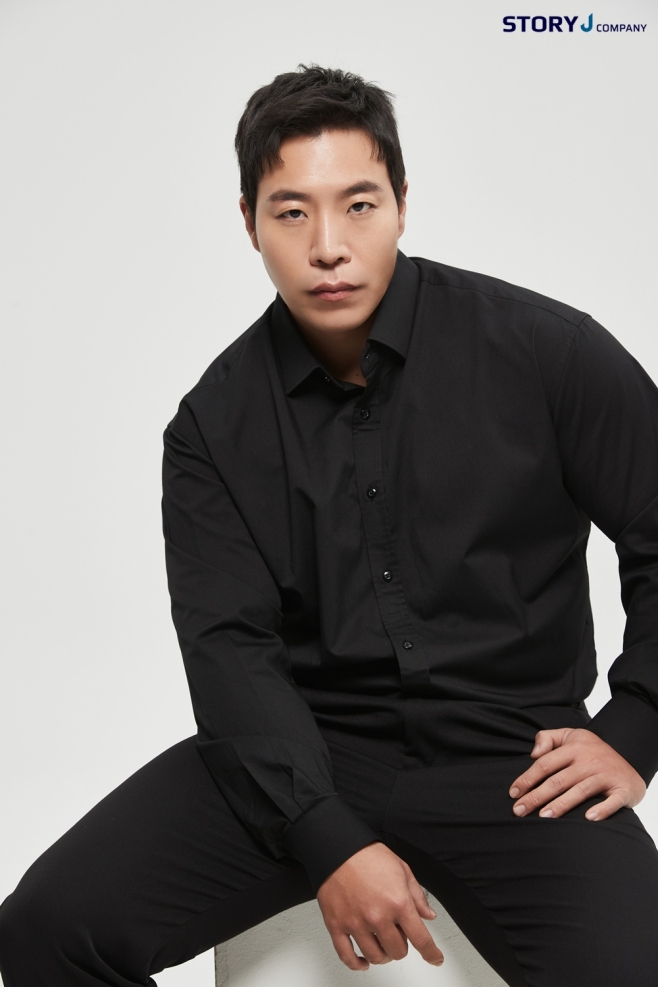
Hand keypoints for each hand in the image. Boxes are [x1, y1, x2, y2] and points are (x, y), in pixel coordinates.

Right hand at [316, 841, 443, 970]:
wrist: (338, 847)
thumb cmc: (368, 855)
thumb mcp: (402, 869)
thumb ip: (417, 896)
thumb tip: (428, 915)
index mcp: (398, 902)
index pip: (421, 939)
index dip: (431, 953)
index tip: (435, 958)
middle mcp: (378, 917)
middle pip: (397, 951)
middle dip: (402, 946)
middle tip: (398, 934)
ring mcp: (356, 923)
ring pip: (375, 956)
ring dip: (383, 954)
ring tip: (382, 943)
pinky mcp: (336, 925)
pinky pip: (347, 956)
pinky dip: (357, 964)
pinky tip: (363, 961)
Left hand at [508, 727, 645, 820]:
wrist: (631, 756)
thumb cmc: (592, 750)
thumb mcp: (570, 735)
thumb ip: (547, 738)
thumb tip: (533, 754)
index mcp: (574, 748)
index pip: (545, 764)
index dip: (527, 778)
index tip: (513, 793)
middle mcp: (588, 761)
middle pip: (558, 780)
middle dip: (536, 796)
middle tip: (519, 811)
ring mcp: (606, 775)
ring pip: (580, 791)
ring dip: (561, 805)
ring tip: (543, 817)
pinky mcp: (622, 789)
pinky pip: (612, 801)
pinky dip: (602, 809)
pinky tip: (589, 818)